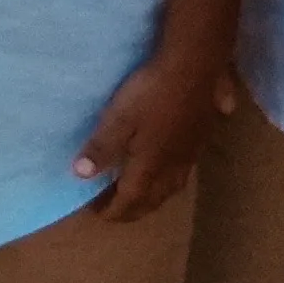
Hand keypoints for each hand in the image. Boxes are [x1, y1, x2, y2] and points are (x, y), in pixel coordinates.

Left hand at [79, 42, 211, 216]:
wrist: (195, 67)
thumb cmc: (151, 93)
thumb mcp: (118, 118)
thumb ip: (101, 148)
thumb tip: (81, 175)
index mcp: (149, 168)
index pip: (130, 200)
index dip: (114, 210)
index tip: (99, 214)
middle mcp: (172, 168)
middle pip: (153, 199)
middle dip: (134, 209)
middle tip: (118, 210)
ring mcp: (191, 154)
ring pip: (173, 187)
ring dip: (155, 197)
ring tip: (143, 195)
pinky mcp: (202, 138)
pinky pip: (186, 170)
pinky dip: (173, 178)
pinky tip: (173, 165)